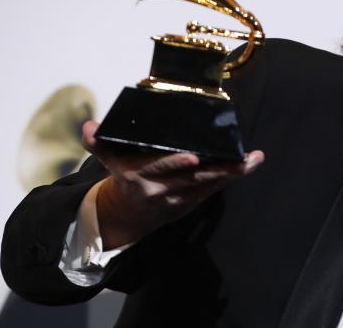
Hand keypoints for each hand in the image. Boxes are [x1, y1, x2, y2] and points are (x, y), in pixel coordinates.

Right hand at [82, 120, 263, 248]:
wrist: (129, 215)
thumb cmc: (124, 177)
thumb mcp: (110, 161)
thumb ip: (101, 144)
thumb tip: (89, 127)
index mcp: (137, 176)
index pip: (156, 168)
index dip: (173, 163)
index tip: (192, 157)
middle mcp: (159, 189)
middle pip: (191, 178)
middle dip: (214, 169)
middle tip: (238, 158)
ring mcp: (178, 198)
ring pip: (207, 184)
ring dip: (232, 172)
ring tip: (253, 158)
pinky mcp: (192, 202)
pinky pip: (214, 188)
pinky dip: (233, 176)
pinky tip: (252, 162)